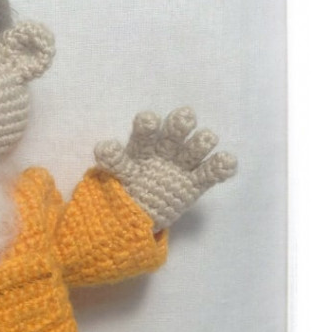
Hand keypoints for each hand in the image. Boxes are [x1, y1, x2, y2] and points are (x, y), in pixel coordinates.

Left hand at [94, 107, 236, 230]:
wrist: (140, 213)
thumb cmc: (127, 189)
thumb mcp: (114, 178)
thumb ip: (113, 164)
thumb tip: (104, 149)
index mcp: (141, 148)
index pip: (143, 134)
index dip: (146, 126)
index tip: (147, 121)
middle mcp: (164, 151)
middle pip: (173, 133)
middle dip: (179, 125)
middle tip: (184, 119)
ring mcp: (181, 165)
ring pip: (194, 148)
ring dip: (201, 142)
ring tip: (205, 140)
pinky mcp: (195, 182)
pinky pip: (209, 173)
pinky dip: (220, 166)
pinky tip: (227, 161)